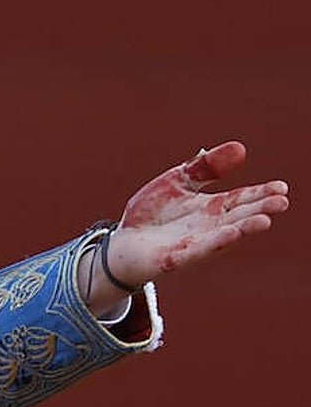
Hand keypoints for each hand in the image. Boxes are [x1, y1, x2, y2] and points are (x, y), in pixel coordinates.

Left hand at [82, 141, 288, 315]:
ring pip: (223, 235)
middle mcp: (207, 226)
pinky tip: (231, 234)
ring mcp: (193, 243)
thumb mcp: (177, 181)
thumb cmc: (152, 212)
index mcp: (210, 207)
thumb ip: (205, 166)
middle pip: (237, 216)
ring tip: (264, 220)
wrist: (123, 243)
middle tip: (282, 202)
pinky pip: (198, 249)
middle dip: (259, 210)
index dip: (261, 193)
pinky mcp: (176, 257)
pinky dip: (215, 242)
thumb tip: (240, 148)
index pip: (240, 198)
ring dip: (244, 228)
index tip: (282, 187)